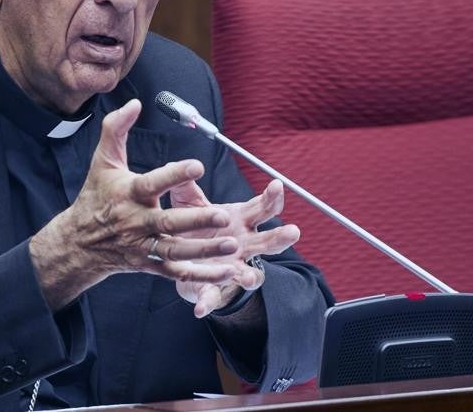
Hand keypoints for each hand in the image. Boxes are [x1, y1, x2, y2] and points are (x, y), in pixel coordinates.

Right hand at [30, 99, 241, 309]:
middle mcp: (136, 222)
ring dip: (204, 249)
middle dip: (195, 221)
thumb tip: (135, 103)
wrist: (79, 241)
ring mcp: (143, 246)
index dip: (173, 175)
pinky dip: (201, 274)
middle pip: (168, 223)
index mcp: (128, 194)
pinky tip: (225, 270)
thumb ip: (116, 129)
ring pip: (176, 250)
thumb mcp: (102, 161)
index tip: (197, 165)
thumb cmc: (96, 195)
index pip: (152, 183)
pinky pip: (177, 272)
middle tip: (223, 216)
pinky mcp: (149, 264)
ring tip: (232, 243)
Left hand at [169, 179, 300, 316]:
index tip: (277, 185)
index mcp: (240, 221)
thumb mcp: (192, 206)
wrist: (189, 261)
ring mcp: (234, 268)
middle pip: (269, 241)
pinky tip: (199, 308)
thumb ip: (188, 189)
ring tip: (246, 277)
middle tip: (293, 231)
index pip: (262, 208)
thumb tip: (179, 165)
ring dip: (250, 276)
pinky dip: (207, 302)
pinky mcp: (215, 288)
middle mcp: (244, 245)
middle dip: (281, 237)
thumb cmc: (199, 229)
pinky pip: (213, 297)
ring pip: (252, 274)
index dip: (272, 197)